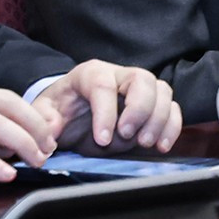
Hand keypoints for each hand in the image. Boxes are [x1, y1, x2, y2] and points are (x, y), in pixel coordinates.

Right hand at [0, 91, 52, 181]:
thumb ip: (4, 135)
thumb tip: (37, 148)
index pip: (6, 100)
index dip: (32, 118)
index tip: (49, 139)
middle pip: (3, 105)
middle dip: (34, 126)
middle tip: (48, 150)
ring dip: (22, 142)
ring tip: (37, 161)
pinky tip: (9, 174)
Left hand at [35, 61, 179, 152]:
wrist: (73, 111)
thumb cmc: (61, 109)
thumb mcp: (45, 113)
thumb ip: (45, 121)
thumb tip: (49, 136)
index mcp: (91, 73)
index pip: (103, 86)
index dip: (105, 113)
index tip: (101, 139)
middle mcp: (120, 74)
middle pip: (142, 79)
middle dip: (139, 109)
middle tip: (129, 135)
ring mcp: (141, 88)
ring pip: (162, 91)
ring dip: (159, 119)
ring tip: (145, 142)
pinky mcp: (155, 103)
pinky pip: (173, 108)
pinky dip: (172, 126)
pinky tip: (162, 145)